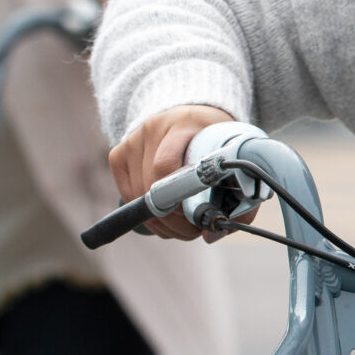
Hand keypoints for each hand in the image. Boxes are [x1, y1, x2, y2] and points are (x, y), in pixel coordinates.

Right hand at [108, 103, 242, 240]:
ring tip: (182, 223)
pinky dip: (145, 213)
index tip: (196, 215)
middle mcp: (154, 128)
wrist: (193, 118)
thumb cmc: (217, 144)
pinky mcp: (119, 153)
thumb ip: (235, 200)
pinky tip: (165, 214)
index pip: (165, 165)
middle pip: (150, 186)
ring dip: (160, 220)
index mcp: (185, 124)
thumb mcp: (234, 162)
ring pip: (137, 196)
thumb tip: (208, 236)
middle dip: (173, 218)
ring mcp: (133, 140)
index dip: (177, 197)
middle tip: (193, 228)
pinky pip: (126, 195)